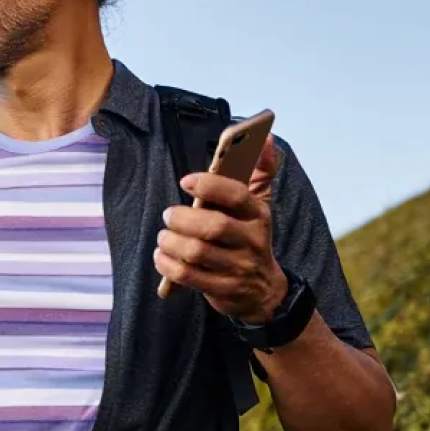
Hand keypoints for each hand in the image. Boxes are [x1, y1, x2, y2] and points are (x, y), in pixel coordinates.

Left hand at [154, 136, 288, 323]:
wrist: (263, 291)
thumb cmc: (250, 240)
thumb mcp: (259, 206)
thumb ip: (261, 172)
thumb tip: (267, 139)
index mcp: (258, 215)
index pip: (236, 195)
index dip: (209, 185)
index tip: (186, 181)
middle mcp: (251, 241)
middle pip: (213, 226)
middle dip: (182, 218)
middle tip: (168, 215)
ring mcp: (238, 267)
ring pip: (197, 252)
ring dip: (172, 242)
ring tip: (163, 237)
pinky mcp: (223, 289)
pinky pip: (189, 276)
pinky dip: (168, 265)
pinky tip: (162, 256)